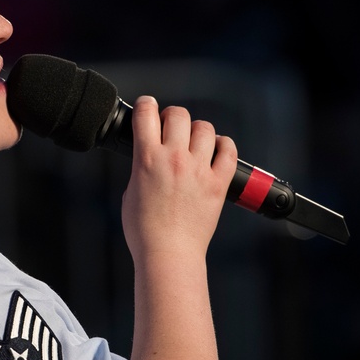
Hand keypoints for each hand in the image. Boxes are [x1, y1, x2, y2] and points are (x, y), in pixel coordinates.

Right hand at [120, 96, 237, 263]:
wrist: (168, 254)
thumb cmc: (144, 230)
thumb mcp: (131, 191)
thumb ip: (142, 167)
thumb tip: (150, 155)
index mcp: (147, 159)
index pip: (146, 113)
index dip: (146, 105)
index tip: (148, 107)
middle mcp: (174, 159)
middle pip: (178, 115)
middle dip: (172, 117)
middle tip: (170, 128)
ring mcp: (198, 170)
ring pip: (204, 128)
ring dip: (197, 130)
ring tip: (193, 142)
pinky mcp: (218, 183)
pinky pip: (228, 150)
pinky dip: (223, 145)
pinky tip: (216, 150)